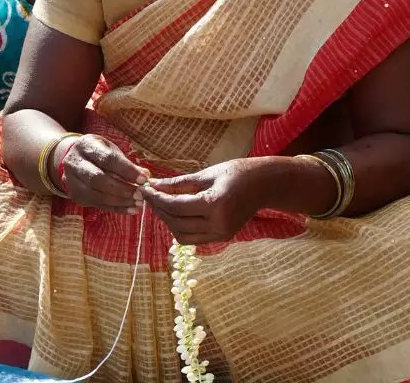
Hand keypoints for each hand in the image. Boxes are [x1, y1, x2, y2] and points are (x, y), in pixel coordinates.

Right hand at [52, 134, 149, 213]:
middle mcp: (75, 163)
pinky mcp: (76, 196)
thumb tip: (145, 175)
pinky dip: (115, 209)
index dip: (126, 170)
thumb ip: (126, 162)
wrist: (74, 158)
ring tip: (137, 203)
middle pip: (97, 179)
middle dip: (121, 188)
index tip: (143, 179)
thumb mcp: (110, 150)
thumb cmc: (97, 153)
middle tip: (140, 194)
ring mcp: (72, 181)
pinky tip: (129, 209)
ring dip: (119, 201)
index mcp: (86, 146)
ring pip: (95, 195)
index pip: (107, 159)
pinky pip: (97, 205)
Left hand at [141, 160, 261, 244]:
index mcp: (215, 205)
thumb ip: (178, 183)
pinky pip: (194, 238)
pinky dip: (181, 228)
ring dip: (168, 222)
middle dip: (159, 210)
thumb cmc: (236, 172)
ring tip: (160, 205)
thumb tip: (153, 185)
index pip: (176, 206)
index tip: (144, 189)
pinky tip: (175, 213)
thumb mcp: (206, 174)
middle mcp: (219, 224)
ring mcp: (222, 234)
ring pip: (183, 235)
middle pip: (177, 223)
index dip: (157, 199)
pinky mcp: (223, 237)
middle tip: (149, 196)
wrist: (265, 184)